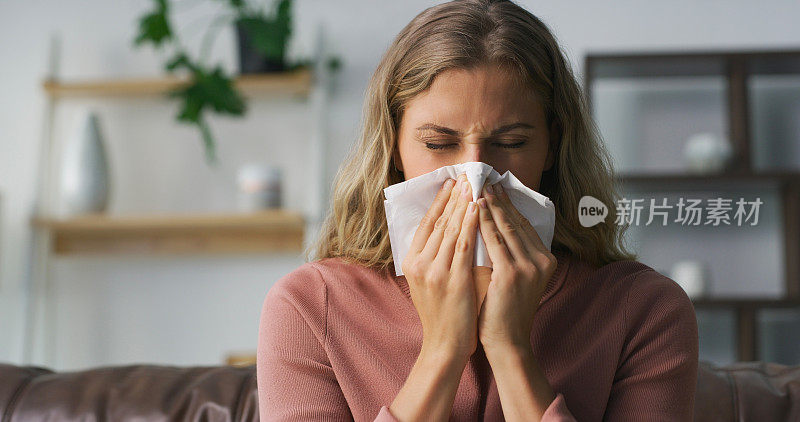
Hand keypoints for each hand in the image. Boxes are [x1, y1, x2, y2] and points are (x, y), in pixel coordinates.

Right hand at [401, 173, 480, 360]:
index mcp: (411, 262)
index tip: (450, 184)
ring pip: (451, 230)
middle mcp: (420, 263)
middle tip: (466, 176)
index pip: (425, 224)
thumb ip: (432, 257)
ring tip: (474, 186)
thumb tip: (444, 231)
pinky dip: (471, 225)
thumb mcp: (427, 281)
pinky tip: (478, 210)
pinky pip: (464, 246)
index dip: (439, 202)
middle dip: (454, 197)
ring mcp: (435, 271)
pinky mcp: (453, 280)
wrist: (444, 345)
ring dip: (464, 205)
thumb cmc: (440, 314)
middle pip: (439, 222)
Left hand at [474, 182, 557, 353]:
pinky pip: (493, 241)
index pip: (523, 224)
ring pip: (505, 227)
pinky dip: (482, 222)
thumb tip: (493, 225)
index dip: (507, 204)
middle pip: (515, 221)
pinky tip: (471, 209)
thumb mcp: (513, 277)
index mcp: (545, 260)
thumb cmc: (504, 310)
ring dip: (489, 204)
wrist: (506, 342)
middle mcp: (542, 260)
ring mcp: (529, 267)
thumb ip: (509, 253)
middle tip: (483, 178)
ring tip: (476, 187)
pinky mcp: (512, 274)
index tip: (494, 186)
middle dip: (497, 198)